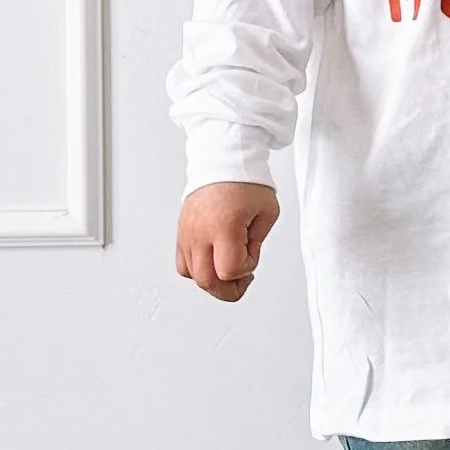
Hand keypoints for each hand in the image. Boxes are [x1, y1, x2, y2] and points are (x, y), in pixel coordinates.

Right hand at [175, 181, 280, 298]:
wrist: (223, 160)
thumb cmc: (245, 182)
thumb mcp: (267, 213)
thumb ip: (256, 244)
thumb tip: (243, 262)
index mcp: (224, 226)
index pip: (229, 271)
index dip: (245, 270)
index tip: (252, 255)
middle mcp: (200, 232)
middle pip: (206, 281)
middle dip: (228, 288)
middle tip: (241, 280)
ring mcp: (187, 233)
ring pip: (192, 275)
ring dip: (212, 279)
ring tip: (227, 268)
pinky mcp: (181, 231)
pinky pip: (182, 264)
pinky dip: (197, 270)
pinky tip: (212, 261)